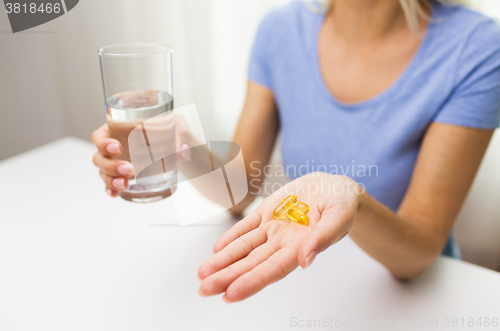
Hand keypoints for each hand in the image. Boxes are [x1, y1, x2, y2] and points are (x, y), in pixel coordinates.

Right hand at [91, 113, 191, 196]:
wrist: (178, 145)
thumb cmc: (172, 128)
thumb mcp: (178, 125)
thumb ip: (182, 136)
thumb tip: (183, 154)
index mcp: (119, 129)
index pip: (99, 136)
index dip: (103, 143)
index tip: (117, 148)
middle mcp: (114, 146)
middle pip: (99, 158)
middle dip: (111, 166)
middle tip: (130, 169)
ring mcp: (117, 162)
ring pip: (103, 172)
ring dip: (111, 180)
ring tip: (126, 184)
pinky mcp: (124, 175)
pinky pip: (111, 183)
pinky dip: (111, 189)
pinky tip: (116, 194)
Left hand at [197, 172, 364, 301]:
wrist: (335, 186)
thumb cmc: (343, 203)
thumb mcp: (339, 217)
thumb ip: (323, 238)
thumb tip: (306, 260)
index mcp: (301, 247)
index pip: (272, 269)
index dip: (252, 282)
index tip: (231, 294)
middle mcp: (283, 242)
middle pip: (251, 263)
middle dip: (227, 276)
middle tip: (205, 289)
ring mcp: (273, 228)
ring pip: (243, 247)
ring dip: (223, 260)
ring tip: (203, 274)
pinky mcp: (267, 211)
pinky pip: (246, 226)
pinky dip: (231, 237)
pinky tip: (217, 249)